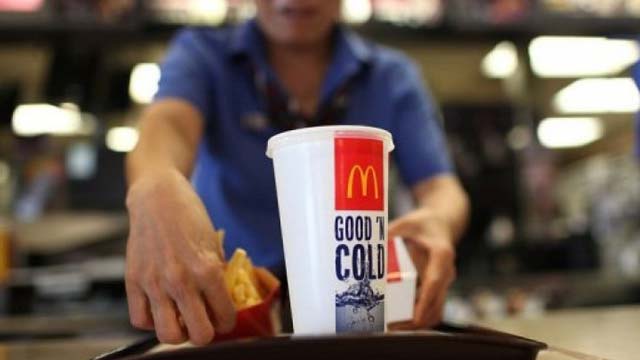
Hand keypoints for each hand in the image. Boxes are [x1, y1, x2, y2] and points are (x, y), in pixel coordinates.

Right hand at [125, 169, 235, 344]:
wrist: (158, 197)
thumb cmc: (189, 217)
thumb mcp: (214, 245)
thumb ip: (216, 275)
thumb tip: (220, 302)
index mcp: (207, 270)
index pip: (224, 316)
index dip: (227, 321)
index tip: (224, 317)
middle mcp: (181, 280)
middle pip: (198, 335)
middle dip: (206, 333)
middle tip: (204, 322)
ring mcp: (155, 282)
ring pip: (168, 334)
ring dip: (178, 332)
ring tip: (182, 319)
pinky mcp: (133, 280)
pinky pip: (140, 319)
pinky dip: (151, 321)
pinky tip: (160, 308)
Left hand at [388, 208, 455, 328]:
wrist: (442, 223)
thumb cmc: (422, 223)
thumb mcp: (406, 222)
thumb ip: (390, 233)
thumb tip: (367, 246)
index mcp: (441, 255)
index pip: (434, 283)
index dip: (424, 302)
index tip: (413, 317)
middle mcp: (446, 272)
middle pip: (436, 304)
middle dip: (416, 320)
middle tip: (390, 327)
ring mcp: (444, 282)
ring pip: (436, 311)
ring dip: (416, 322)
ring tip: (390, 327)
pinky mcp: (438, 288)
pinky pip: (431, 308)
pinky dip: (417, 317)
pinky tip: (396, 320)